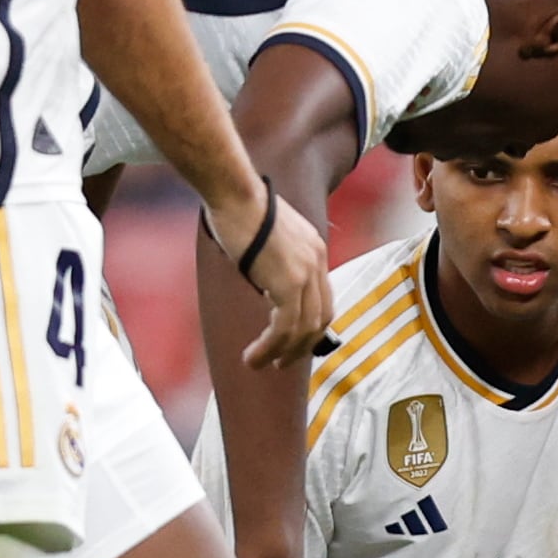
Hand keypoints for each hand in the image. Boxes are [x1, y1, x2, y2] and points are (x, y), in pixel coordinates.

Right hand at [205, 182, 332, 370]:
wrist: (235, 193)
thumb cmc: (239, 208)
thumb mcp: (268, 236)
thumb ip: (275, 260)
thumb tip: (264, 285)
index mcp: (315, 250)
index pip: (323, 299)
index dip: (310, 327)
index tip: (293, 343)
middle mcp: (317, 262)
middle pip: (320, 319)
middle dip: (301, 347)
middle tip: (281, 363)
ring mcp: (306, 272)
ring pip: (303, 328)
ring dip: (281, 352)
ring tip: (260, 364)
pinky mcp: (288, 282)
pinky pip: (285, 326)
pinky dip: (271, 346)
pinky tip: (254, 355)